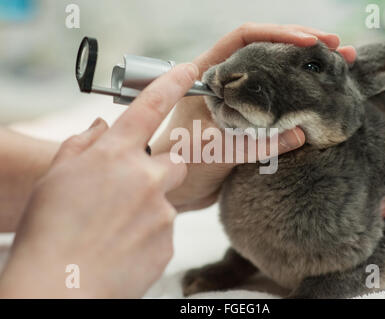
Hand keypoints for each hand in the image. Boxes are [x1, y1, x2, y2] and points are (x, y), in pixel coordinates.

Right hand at [0, 63, 197, 297]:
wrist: (58, 286)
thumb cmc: (49, 230)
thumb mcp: (57, 177)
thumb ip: (82, 145)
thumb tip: (101, 127)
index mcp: (114, 155)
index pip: (150, 107)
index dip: (173, 83)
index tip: (190, 70)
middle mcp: (145, 178)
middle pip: (175, 161)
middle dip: (161, 171)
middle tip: (134, 192)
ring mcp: (161, 211)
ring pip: (165, 202)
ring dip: (147, 210)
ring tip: (116, 231)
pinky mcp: (168, 241)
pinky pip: (163, 231)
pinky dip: (148, 236)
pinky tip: (123, 249)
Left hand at [152, 23, 356, 211]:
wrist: (175, 191)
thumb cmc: (178, 167)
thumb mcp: (213, 151)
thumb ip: (252, 143)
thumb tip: (300, 133)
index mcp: (207, 74)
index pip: (244, 38)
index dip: (277, 34)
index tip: (309, 41)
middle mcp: (226, 82)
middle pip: (266, 51)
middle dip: (302, 46)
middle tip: (337, 47)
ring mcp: (239, 100)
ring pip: (275, 75)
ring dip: (306, 68)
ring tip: (342, 65)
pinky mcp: (250, 120)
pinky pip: (278, 102)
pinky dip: (300, 97)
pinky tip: (324, 95)